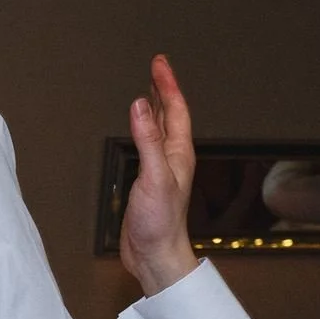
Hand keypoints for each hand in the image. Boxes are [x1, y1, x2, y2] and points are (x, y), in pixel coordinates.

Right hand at [119, 54, 200, 296]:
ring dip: (156, 108)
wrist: (156, 255)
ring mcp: (162, 169)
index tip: (159, 63)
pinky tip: (140, 130)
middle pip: (171, 115)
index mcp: (179, 153)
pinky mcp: (149, 181)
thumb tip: (140, 106)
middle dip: (163, 89)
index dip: (167, 84)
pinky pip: (149, 145)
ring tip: (150, 90)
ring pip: (161, 129)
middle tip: (156, 68)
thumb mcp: (154, 176)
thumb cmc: (161, 222)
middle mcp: (173, 158)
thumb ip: (147, 140)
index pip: (176, 109)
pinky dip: (145, 130)